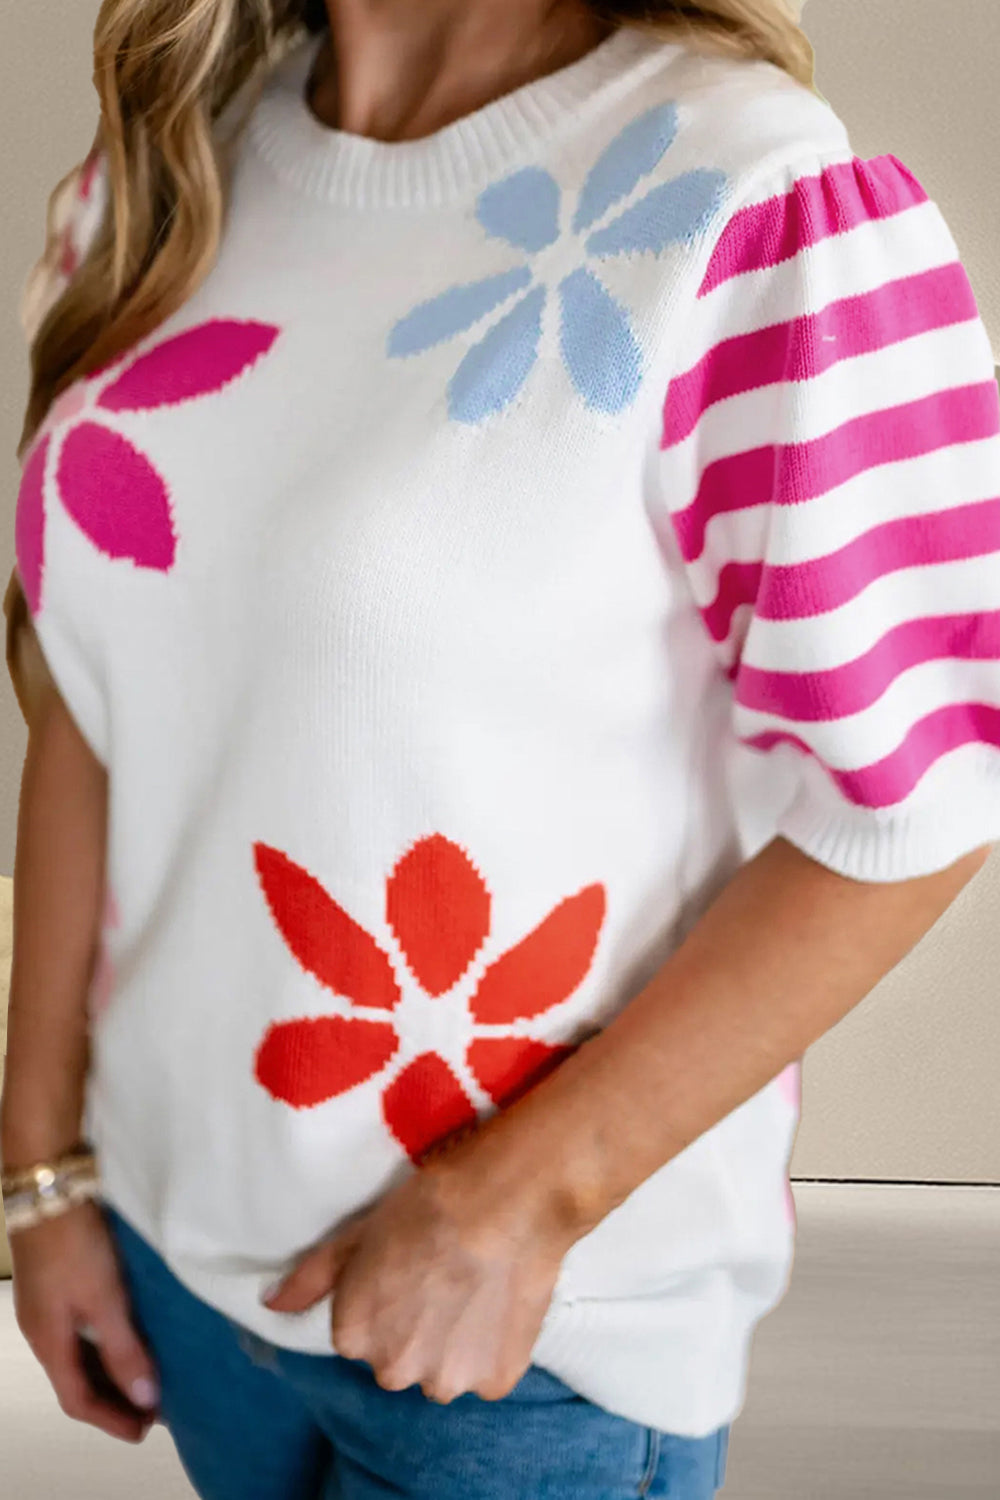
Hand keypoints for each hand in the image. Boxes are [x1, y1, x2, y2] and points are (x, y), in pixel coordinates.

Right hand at [10, 1199, 160, 1442]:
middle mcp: (43, 1330)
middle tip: (153, 1409)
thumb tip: (143, 1400)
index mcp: (49, 1343)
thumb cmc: (76, 1246)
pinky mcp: (56, 1281)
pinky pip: (80, 1331)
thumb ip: (123, 1349)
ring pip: (78, 1355)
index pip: (78, 1400)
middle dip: (112, 1400)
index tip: (144, 1431)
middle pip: (76, 1380)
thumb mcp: (104, 1299)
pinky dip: (104, 1344)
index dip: (111, 1419)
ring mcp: (46, 1305)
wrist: (49, 1188)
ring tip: (147, 1376)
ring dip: (109, 1371)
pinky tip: (128, 1334)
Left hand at [261, 1144, 574, 1405]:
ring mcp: (446, 1381)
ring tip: (476, 1291)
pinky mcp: (494, 1381)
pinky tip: (498, 1305)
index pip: (362, 1334)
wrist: (504, 1201)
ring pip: (445, 1371)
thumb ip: (310, 1277)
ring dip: (456, 1345)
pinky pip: (487, 1374)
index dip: (388, 1301)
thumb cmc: (428, 1206)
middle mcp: (393, 1371)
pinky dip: (493, 1350)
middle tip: (444, 1279)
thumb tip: (270, 1303)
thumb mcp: (357, 1232)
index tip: (411, 1269)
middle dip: (418, 1331)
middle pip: (402, 1359)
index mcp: (354, 1336)